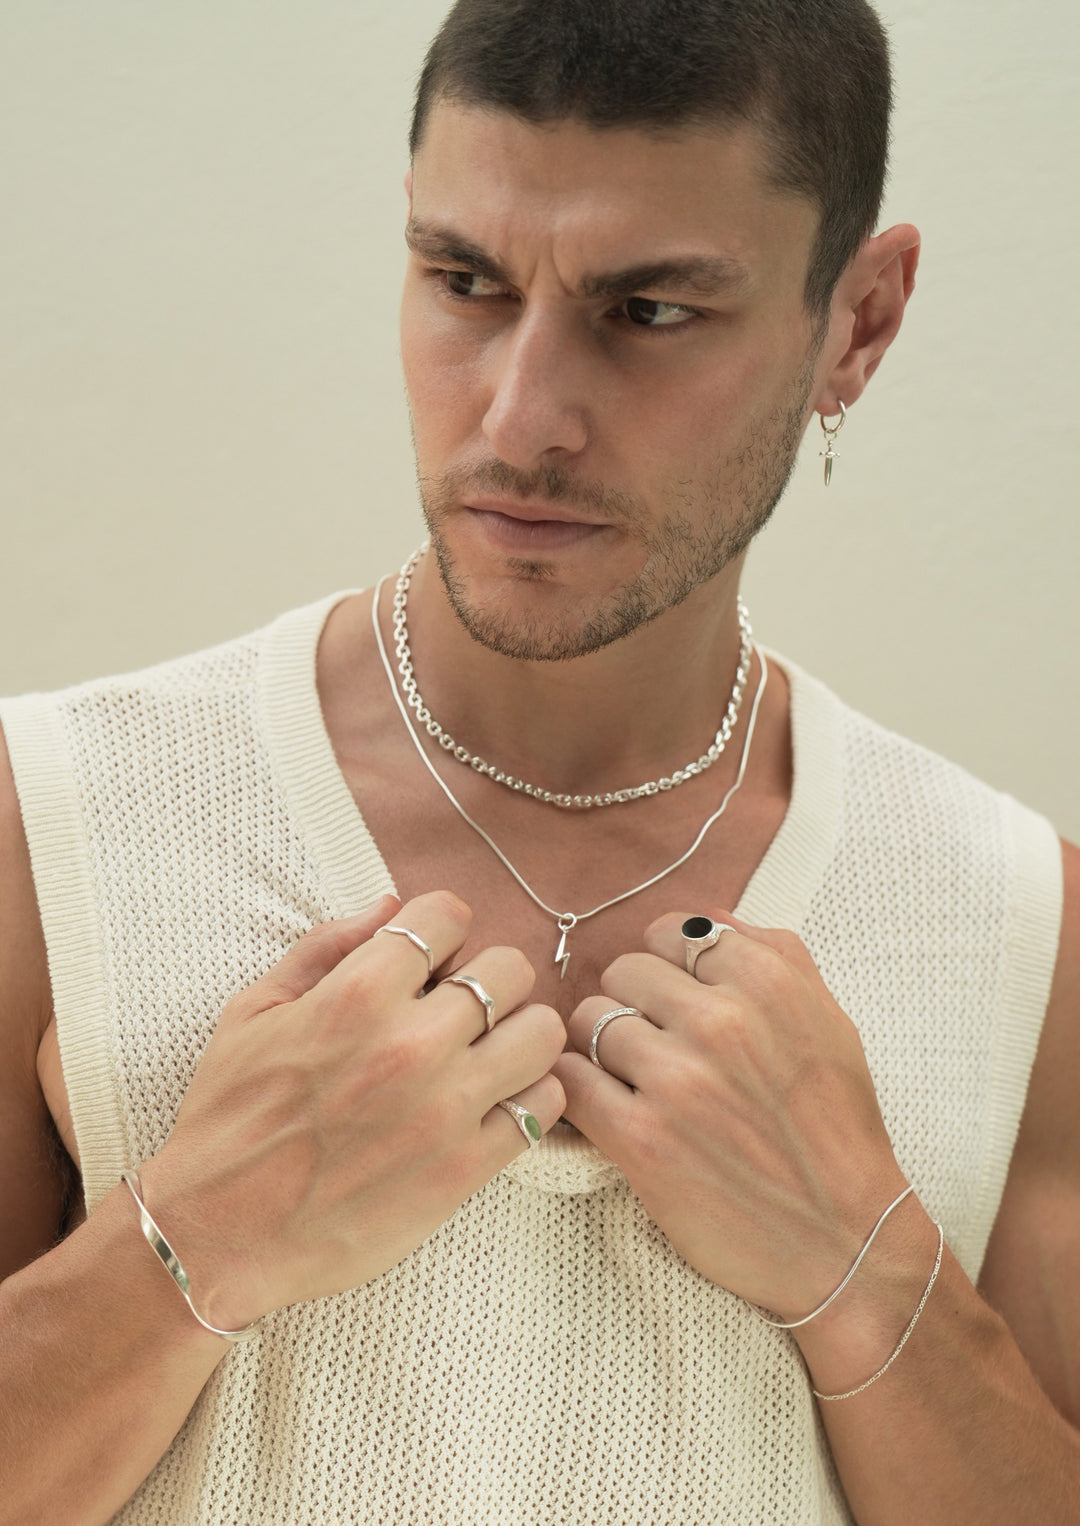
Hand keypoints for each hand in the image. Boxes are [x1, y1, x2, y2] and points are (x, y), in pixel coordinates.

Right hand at [140, 891, 566, 1326]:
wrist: (218, 1236)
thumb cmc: (229, 1119)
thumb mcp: (254, 1012)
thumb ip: (325, 947)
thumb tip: (390, 905)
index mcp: (356, 994)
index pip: (448, 914)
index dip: (441, 928)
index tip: (429, 958)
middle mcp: (410, 1043)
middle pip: (510, 967)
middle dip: (488, 977)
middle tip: (462, 1008)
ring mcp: (444, 1107)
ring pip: (542, 1033)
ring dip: (519, 1034)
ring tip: (488, 1053)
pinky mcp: (464, 1169)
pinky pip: (543, 1108)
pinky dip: (528, 1098)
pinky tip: (494, 1104)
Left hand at [551, 911, 907, 1319]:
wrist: (845, 1240)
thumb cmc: (837, 1129)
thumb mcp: (828, 1020)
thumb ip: (774, 954)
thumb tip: (706, 921)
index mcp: (767, 982)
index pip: (671, 933)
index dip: (668, 969)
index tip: (678, 1003)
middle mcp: (721, 1021)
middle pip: (622, 972)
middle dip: (633, 1006)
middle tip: (655, 1047)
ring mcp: (677, 1079)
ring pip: (588, 1021)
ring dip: (602, 1050)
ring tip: (634, 1083)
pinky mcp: (641, 1139)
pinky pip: (569, 1081)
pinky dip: (576, 1092)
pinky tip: (604, 1109)